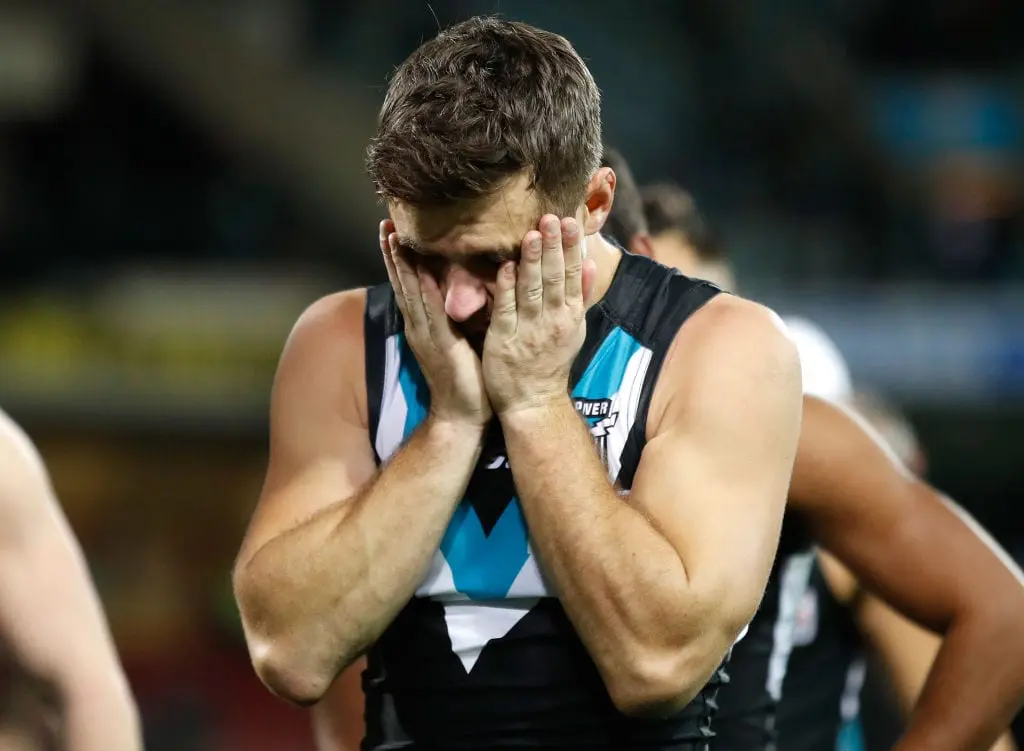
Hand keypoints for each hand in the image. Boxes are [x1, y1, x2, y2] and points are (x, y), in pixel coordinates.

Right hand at [380, 220, 491, 426]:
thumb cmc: (467, 381)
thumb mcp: (461, 340)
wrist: (462, 416)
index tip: (394, 231)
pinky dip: (423, 288)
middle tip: (385, 224)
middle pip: (402, 283)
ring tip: (392, 236)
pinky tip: (418, 269)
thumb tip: (468, 292)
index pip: (409, 285)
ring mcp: (425, 335)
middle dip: (393, 253)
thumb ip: (458, 317)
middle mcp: (419, 327)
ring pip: (409, 291)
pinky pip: (430, 310)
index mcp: (423, 326)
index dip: (400, 259)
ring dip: (401, 264)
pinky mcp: (439, 344)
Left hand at [483, 215, 596, 415]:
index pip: (574, 276)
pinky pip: (506, 309)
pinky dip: (506, 288)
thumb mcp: (575, 329)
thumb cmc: (552, 361)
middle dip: (554, 247)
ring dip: (532, 261)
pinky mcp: (504, 339)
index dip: (571, 248)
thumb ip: (582, 295)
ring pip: (532, 290)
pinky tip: (506, 267)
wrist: (534, 402)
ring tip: (532, 234)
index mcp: (571, 316)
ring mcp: (528, 330)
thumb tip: (592, 263)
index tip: (570, 222)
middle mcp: (553, 321)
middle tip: (552, 217)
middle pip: (555, 278)